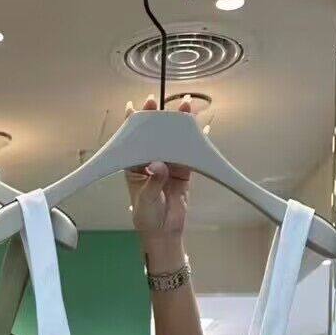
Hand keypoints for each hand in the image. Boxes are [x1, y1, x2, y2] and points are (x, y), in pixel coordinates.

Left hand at [124, 94, 192, 253]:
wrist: (164, 233)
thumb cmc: (147, 217)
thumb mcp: (145, 200)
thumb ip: (153, 182)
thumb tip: (160, 166)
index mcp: (135, 167)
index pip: (132, 142)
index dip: (132, 124)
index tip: (134, 107)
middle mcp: (151, 162)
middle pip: (154, 135)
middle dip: (158, 118)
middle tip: (159, 101)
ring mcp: (168, 165)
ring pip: (173, 141)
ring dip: (179, 125)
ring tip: (184, 106)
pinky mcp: (183, 171)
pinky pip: (190, 153)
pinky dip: (196, 142)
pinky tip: (203, 128)